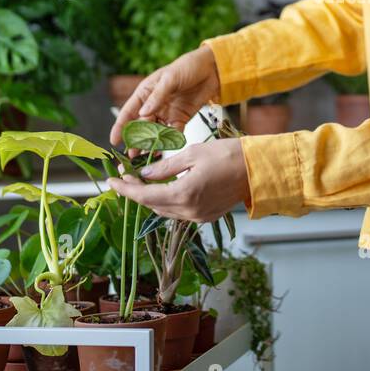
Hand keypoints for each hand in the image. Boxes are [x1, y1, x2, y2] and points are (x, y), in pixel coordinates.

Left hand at [105, 138, 249, 222]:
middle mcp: (189, 211)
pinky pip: (179, 212)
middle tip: (126, 174)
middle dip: (136, 191)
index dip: (124, 189)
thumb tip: (144, 174)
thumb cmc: (228, 155)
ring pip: (165, 211)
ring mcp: (199, 217)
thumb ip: (165, 166)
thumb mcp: (192, 153)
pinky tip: (164, 188)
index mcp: (184, 194)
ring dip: (150, 197)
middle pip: (152, 206)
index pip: (144, 196)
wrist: (258, 169)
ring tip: (141, 180)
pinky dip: (167, 201)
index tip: (111, 180)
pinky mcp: (206, 217)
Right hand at [109, 45, 221, 150]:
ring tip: (146, 156)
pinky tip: (164, 150)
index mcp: (145, 93)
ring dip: (150, 144)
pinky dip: (169, 142)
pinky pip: (172, 133)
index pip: (129, 112)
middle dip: (135, 141)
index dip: (120, 126)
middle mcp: (153, 105)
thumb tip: (143, 113)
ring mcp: (166, 113)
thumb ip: (157, 96)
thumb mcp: (169, 78)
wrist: (211, 69)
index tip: (114, 140)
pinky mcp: (180, 119)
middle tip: (132, 154)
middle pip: (141, 126)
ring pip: (155, 133)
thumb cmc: (187, 66)